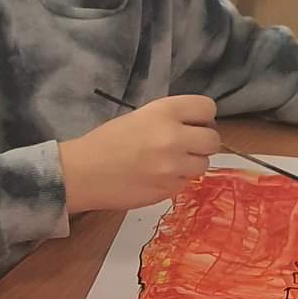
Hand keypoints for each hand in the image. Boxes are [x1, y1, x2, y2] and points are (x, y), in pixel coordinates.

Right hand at [60, 95, 220, 213]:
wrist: (84, 173)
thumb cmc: (107, 141)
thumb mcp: (141, 116)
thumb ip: (171, 118)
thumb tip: (197, 127)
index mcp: (165, 111)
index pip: (207, 108)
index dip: (202, 117)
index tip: (192, 123)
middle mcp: (174, 137)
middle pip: (213, 139)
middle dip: (202, 142)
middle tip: (185, 145)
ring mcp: (173, 167)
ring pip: (204, 164)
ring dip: (191, 163)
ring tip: (169, 163)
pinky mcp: (169, 190)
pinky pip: (187, 182)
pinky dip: (177, 180)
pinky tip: (157, 176)